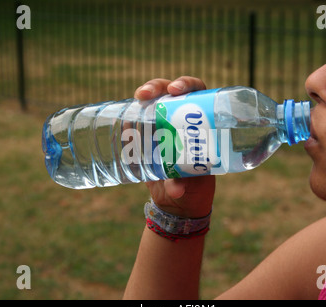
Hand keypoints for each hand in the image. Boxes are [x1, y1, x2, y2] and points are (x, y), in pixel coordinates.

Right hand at [135, 76, 215, 217]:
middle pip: (171, 92)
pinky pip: (138, 119)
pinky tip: (124, 114)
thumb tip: (175, 189)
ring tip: (138, 97)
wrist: (178, 202)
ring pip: (154, 101)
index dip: (187, 84)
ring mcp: (163, 127)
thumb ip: (182, 184)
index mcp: (201, 126)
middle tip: (148, 94)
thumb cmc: (194, 189)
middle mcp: (182, 121)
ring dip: (145, 93)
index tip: (176, 90)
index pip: (197, 94)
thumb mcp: (192, 186)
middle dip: (159, 86)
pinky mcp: (147, 136)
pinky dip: (130, 115)